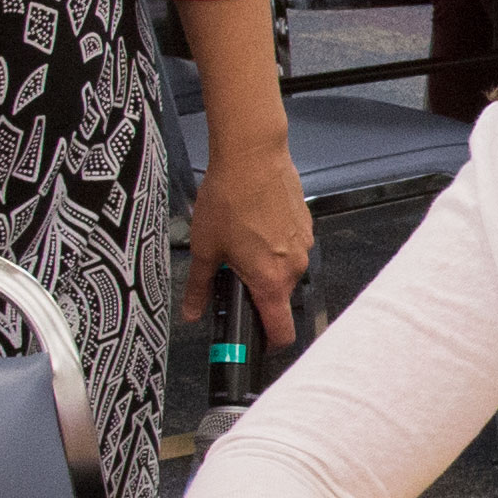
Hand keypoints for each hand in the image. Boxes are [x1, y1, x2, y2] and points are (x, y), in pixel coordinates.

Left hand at [188, 136, 316, 349]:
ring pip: (285, 270)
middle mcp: (294, 267)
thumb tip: (192, 313)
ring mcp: (304, 245)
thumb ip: (199, 287)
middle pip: (280, 298)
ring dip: (266, 266)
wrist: (253, 155)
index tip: (253, 340)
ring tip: (240, 241)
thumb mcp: (204, 247)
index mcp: (271, 281)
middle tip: (230, 274)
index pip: (282, 332)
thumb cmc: (229, 197)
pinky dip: (274, 244)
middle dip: (257, 293)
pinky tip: (253, 223)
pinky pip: (290, 247)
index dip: (267, 343)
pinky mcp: (305, 225)